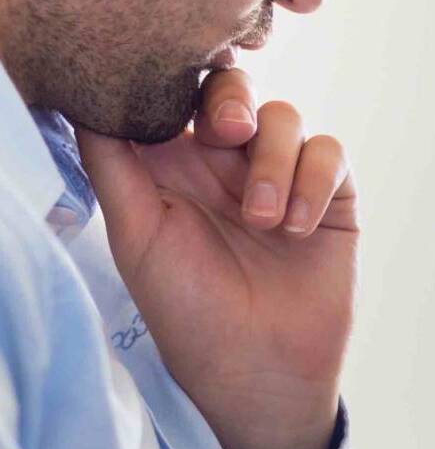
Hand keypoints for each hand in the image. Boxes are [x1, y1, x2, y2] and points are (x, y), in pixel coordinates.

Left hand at [76, 69, 356, 448]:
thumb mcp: (134, 231)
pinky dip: (313, 183)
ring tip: (263, 222)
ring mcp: (281, 176)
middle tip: (229, 133)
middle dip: (234, 100)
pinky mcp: (331, 197)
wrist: (257, 368)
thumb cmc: (187, 309)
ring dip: (273, 163)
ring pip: (286, 118)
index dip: (181, 80)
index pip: (177, 92)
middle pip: (235, 87)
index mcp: (173, 161)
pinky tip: (296, 228)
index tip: (179, 109)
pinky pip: (330, 155)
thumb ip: (111, 160)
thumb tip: (88, 95)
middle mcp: (227, 162)